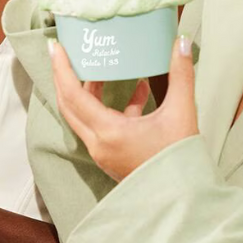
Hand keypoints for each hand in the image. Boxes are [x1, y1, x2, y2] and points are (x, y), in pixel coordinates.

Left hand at [50, 35, 197, 181]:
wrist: (185, 201)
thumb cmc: (181, 160)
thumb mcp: (182, 112)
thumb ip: (180, 75)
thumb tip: (181, 41)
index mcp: (108, 132)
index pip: (73, 95)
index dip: (63, 69)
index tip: (56, 47)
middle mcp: (98, 143)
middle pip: (70, 105)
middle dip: (66, 77)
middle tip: (66, 53)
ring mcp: (103, 152)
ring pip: (84, 116)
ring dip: (89, 91)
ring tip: (101, 67)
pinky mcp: (112, 157)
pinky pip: (103, 126)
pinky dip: (112, 107)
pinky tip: (138, 91)